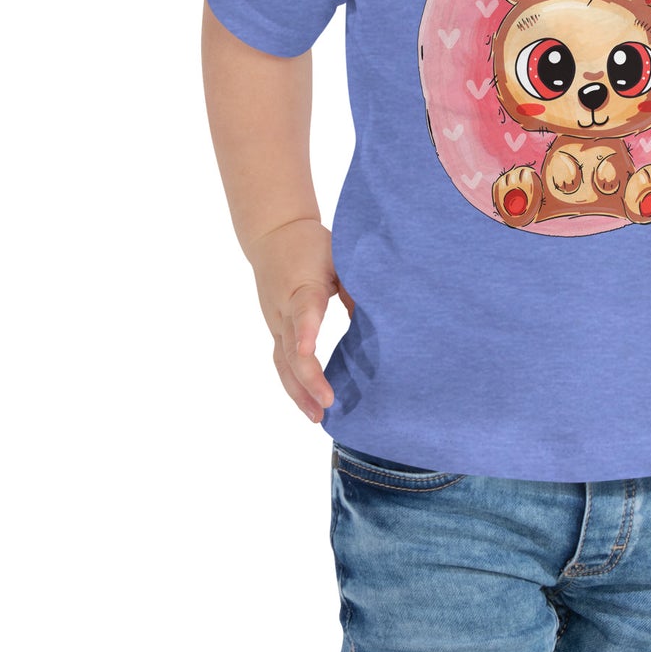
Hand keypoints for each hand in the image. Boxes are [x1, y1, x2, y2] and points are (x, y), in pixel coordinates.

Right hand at [242, 217, 355, 424]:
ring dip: (298, 392)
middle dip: (308, 378)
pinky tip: (308, 404)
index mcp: (302, 286)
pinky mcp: (276, 330)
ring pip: (283, 362)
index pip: (304, 310)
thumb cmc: (312, 245)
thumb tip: (377, 319)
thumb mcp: (339, 256)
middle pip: (290, 348)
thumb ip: (356, 285)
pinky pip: (282, 362)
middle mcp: (284, 309)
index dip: (307, 331)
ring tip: (317, 417)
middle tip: (327, 403)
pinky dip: (294, 386)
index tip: (310, 351)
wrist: (273, 234)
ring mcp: (276, 322)